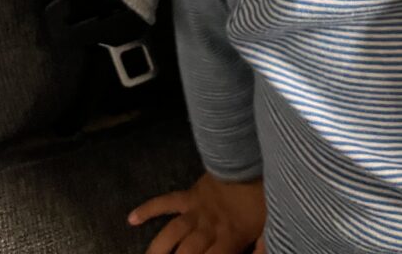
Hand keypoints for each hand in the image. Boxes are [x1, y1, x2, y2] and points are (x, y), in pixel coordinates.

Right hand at [128, 171, 267, 253]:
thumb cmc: (264, 193)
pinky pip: (165, 202)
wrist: (253, 157)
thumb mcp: (269, 225)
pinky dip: (148, 209)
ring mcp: (195, 211)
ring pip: (170, 235)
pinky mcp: (190, 194)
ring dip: (157, 250)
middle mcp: (207, 228)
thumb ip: (262, 248)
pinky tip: (132, 218)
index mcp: (229, 238)